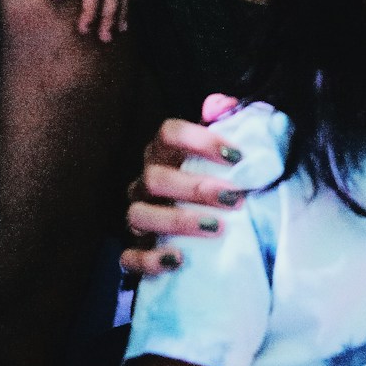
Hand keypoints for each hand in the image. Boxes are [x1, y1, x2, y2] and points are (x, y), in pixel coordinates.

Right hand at [118, 108, 248, 276]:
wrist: (200, 239)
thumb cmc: (211, 191)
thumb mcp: (223, 159)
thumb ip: (226, 125)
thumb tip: (223, 104)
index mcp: (164, 155)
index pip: (169, 133)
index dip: (199, 140)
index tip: (236, 157)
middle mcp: (145, 183)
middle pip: (155, 177)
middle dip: (195, 187)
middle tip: (235, 198)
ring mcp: (137, 217)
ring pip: (140, 215)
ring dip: (178, 220)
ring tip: (216, 228)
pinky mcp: (134, 253)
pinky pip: (129, 258)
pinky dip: (149, 260)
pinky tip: (177, 260)